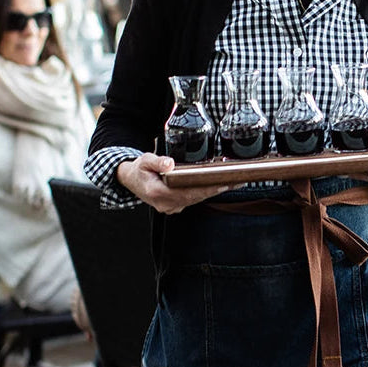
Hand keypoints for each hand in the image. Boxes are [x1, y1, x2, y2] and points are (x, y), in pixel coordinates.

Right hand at [117, 153, 241, 213]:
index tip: (223, 183)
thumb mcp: (144, 160)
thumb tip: (169, 164)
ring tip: (234, 182)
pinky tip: (220, 185)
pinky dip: (207, 192)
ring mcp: (171, 206)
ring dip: (215, 191)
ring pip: (197, 199)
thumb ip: (157, 162)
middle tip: (237, 181)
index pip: (188, 192)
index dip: (207, 188)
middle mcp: (166, 204)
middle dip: (217, 189)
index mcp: (158, 193)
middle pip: (197, 197)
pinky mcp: (175, 205)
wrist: (130, 179)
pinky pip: (194, 199)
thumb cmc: (139, 169)